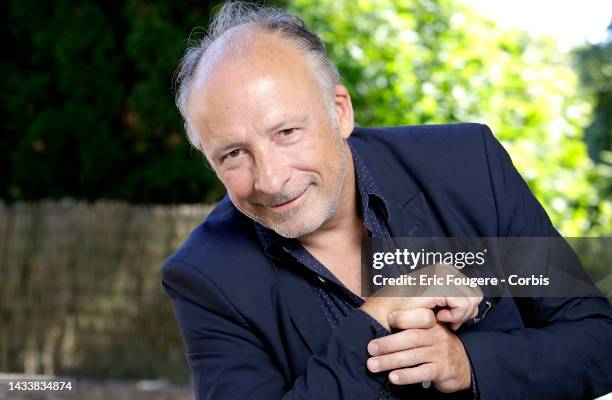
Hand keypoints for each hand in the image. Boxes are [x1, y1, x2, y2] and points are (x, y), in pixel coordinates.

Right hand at [360, 263, 482, 330]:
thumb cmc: (406, 314)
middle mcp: (443, 269)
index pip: (472, 289)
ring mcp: (440, 274)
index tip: (449, 318)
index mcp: (443, 270)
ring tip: (441, 319)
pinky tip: (439, 318)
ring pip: (472, 298)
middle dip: (465, 312)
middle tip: (446, 320)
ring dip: (459, 315)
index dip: (466, 309)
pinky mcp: (437, 285)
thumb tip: (475, 307)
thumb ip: (455, 303)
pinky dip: (454, 316)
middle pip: (475, 293)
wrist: (384, 315)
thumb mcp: (435, 305)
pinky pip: (462, 304)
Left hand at [366, 312, 471, 392]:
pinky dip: (406, 375)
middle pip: (411, 338)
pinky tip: (393, 377)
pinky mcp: (443, 370)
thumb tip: (380, 323)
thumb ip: (410, 327)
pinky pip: (423, 372)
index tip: (386, 318)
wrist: (463, 365)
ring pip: (413, 356)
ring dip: (391, 361)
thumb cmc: (436, 346)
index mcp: (431, 324)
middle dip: (388, 343)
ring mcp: (440, 353)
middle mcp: (436, 336)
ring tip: (373, 365)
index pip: (418, 317)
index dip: (402, 317)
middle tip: (370, 348)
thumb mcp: (428, 332)